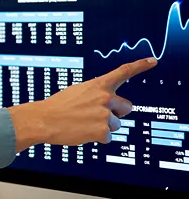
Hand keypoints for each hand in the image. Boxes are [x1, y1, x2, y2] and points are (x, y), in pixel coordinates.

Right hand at [9, 57, 156, 150]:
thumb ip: (96, 94)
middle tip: (96, 115)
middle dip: (116, 113)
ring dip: (103, 126)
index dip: (140, 65)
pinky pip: (108, 137)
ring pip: (116, 125)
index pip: (123, 72)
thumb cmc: (58, 106)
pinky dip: (96, 137)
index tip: (153, 60)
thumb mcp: (78, 92)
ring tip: (84, 123)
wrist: (44, 119)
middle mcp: (105, 98)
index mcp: (98, 85)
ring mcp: (105, 114)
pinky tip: (83, 131)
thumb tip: (108, 105)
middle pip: (126, 108)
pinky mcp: (103, 131)